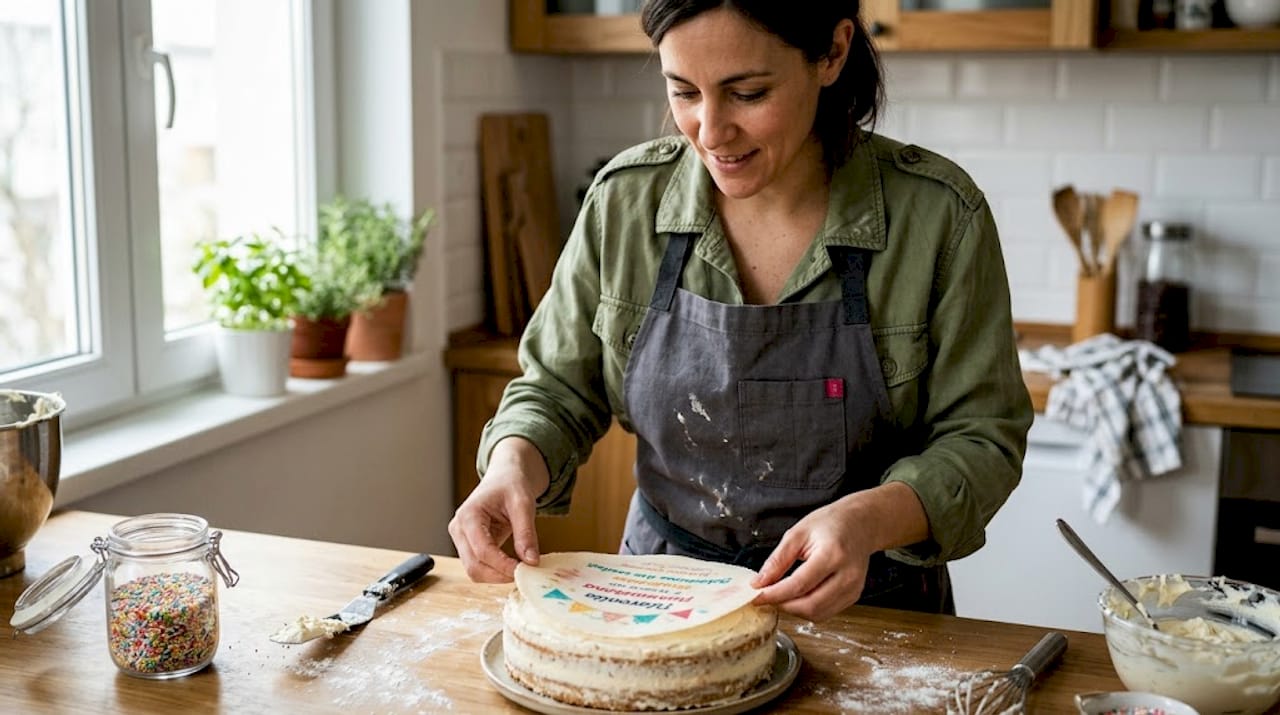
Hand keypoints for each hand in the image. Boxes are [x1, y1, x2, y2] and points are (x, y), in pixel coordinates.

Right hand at [447, 437, 548, 582]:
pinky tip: (513, 565)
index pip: (482, 550)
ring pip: (474, 570)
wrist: (505, 477)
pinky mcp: (468, 545)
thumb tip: (531, 562)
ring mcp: (461, 539)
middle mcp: (459, 529)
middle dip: (499, 575)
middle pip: (473, 566)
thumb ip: (526, 533)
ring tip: (521, 569)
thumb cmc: (511, 484)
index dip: (503, 565)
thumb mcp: (523, 504)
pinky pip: (479, 566)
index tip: (525, 570)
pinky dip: (496, 571)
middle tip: (525, 574)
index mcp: (468, 515)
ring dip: (497, 576)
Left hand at [748, 500, 875, 621]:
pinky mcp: (854, 596)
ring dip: (794, 610)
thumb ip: (777, 560)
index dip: (774, 594)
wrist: (860, 523)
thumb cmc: (830, 523)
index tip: (755, 595)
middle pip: (810, 605)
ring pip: (817, 614)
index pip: (799, 585)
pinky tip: (798, 596)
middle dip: (783, 605)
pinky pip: (826, 612)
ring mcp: (853, 588)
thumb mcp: (797, 533)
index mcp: (832, 555)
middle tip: (766, 596)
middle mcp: (847, 575)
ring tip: (781, 595)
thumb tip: (759, 583)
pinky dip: (808, 609)